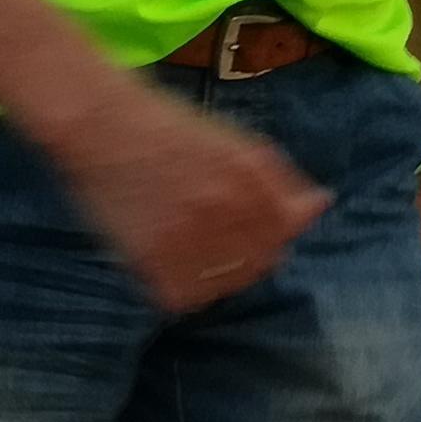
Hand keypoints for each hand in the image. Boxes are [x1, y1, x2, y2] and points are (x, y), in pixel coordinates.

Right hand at [35, 84, 331, 312]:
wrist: (99, 125)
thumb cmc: (168, 124)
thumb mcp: (234, 140)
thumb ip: (279, 176)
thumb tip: (321, 203)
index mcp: (251, 177)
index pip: (286, 231)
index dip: (275, 234)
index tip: (256, 229)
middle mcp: (226, 209)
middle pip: (261, 260)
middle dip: (250, 253)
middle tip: (217, 236)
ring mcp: (189, 237)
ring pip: (227, 283)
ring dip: (220, 272)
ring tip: (194, 247)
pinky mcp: (152, 260)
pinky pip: (186, 297)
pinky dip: (185, 288)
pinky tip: (173, 262)